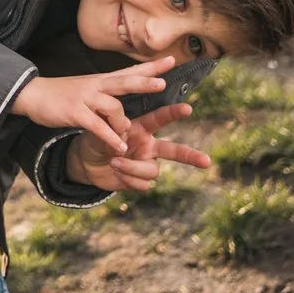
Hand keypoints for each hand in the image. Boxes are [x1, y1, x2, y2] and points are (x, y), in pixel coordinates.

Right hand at [10, 57, 176, 155]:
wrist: (33, 94)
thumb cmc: (63, 93)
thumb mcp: (88, 88)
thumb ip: (107, 93)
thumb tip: (125, 97)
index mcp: (102, 81)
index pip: (130, 71)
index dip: (151, 67)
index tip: (172, 60)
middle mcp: (96, 86)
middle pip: (124, 81)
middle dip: (143, 81)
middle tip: (162, 82)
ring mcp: (85, 98)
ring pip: (113, 106)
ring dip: (123, 123)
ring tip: (128, 136)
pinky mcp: (75, 113)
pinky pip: (98, 126)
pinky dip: (111, 137)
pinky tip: (120, 147)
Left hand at [62, 101, 213, 192]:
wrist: (86, 162)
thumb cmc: (96, 139)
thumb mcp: (99, 131)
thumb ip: (111, 131)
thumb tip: (123, 136)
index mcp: (141, 127)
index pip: (160, 119)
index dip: (174, 114)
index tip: (188, 109)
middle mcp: (148, 145)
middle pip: (174, 151)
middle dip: (190, 156)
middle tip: (207, 161)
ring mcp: (146, 163)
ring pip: (153, 170)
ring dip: (133, 168)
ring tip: (114, 162)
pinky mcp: (140, 180)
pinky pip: (143, 184)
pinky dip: (128, 179)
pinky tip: (116, 173)